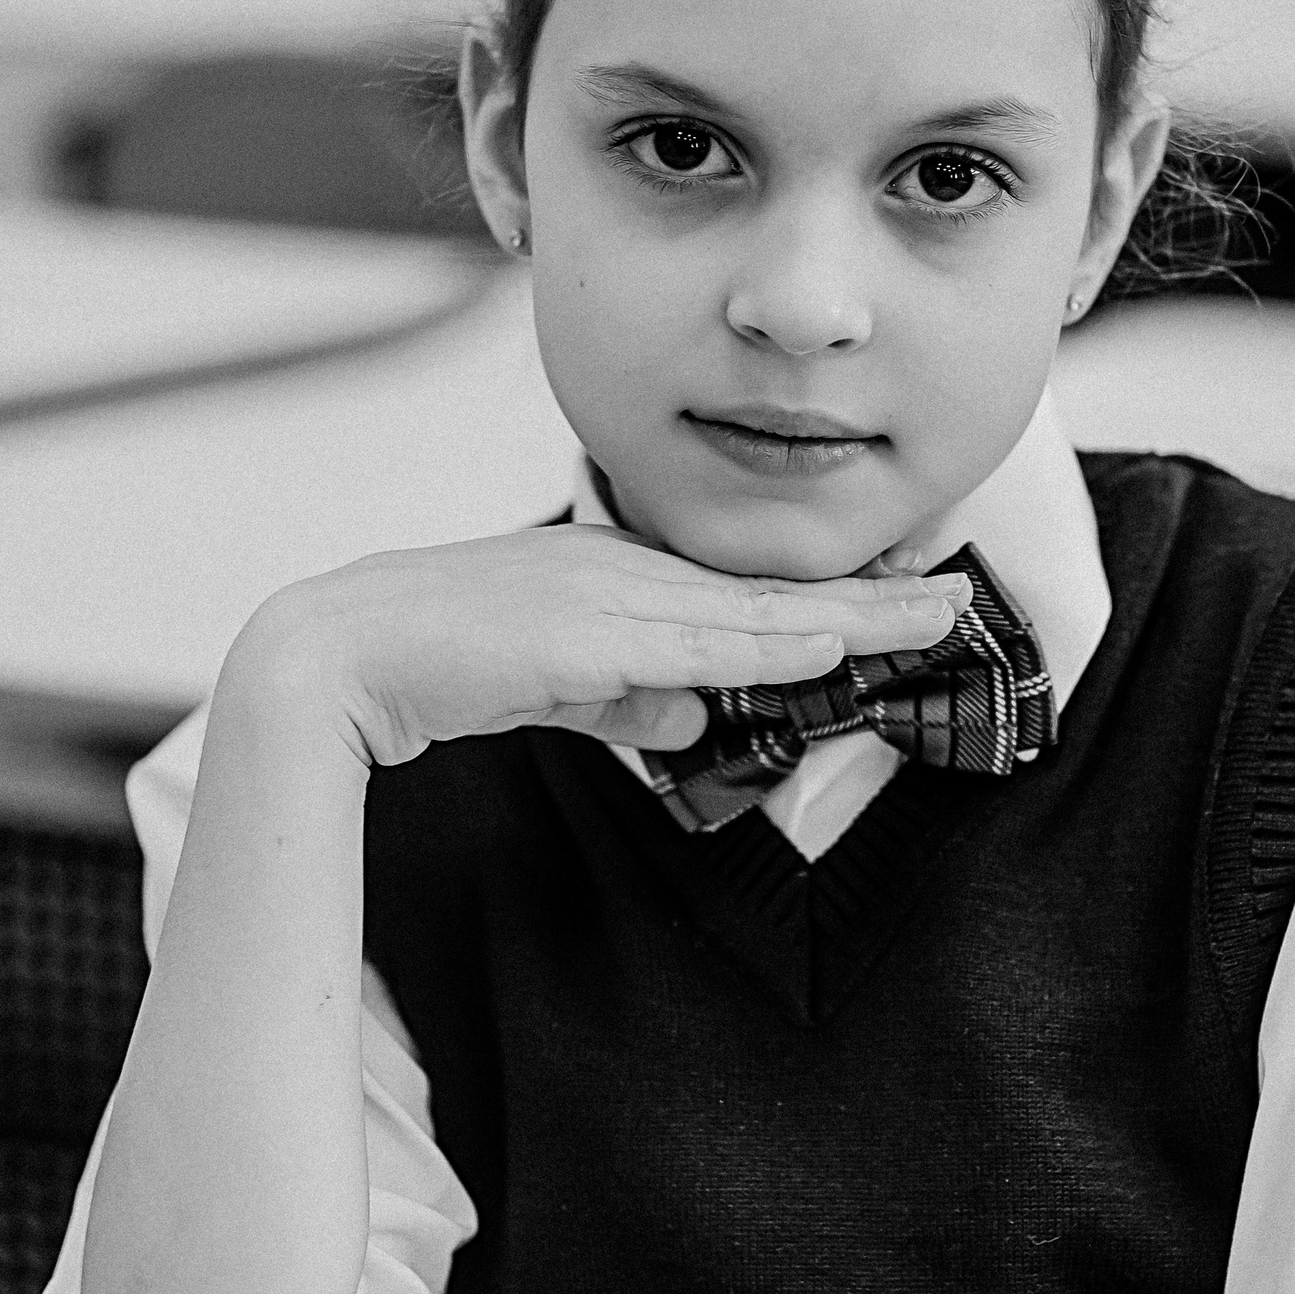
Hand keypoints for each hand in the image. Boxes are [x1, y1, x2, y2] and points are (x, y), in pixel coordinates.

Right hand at [237, 523, 971, 764]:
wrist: (334, 655)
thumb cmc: (433, 665)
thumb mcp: (554, 689)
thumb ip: (625, 700)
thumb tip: (696, 723)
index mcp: (617, 579)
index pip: (746, 594)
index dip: (832, 600)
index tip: (908, 599)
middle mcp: (624, 571)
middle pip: (772, 592)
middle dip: (872, 599)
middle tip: (960, 596)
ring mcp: (606, 593)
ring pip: (755, 611)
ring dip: (851, 616)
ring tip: (935, 615)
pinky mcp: (583, 629)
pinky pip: (697, 640)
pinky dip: (771, 643)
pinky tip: (831, 645)